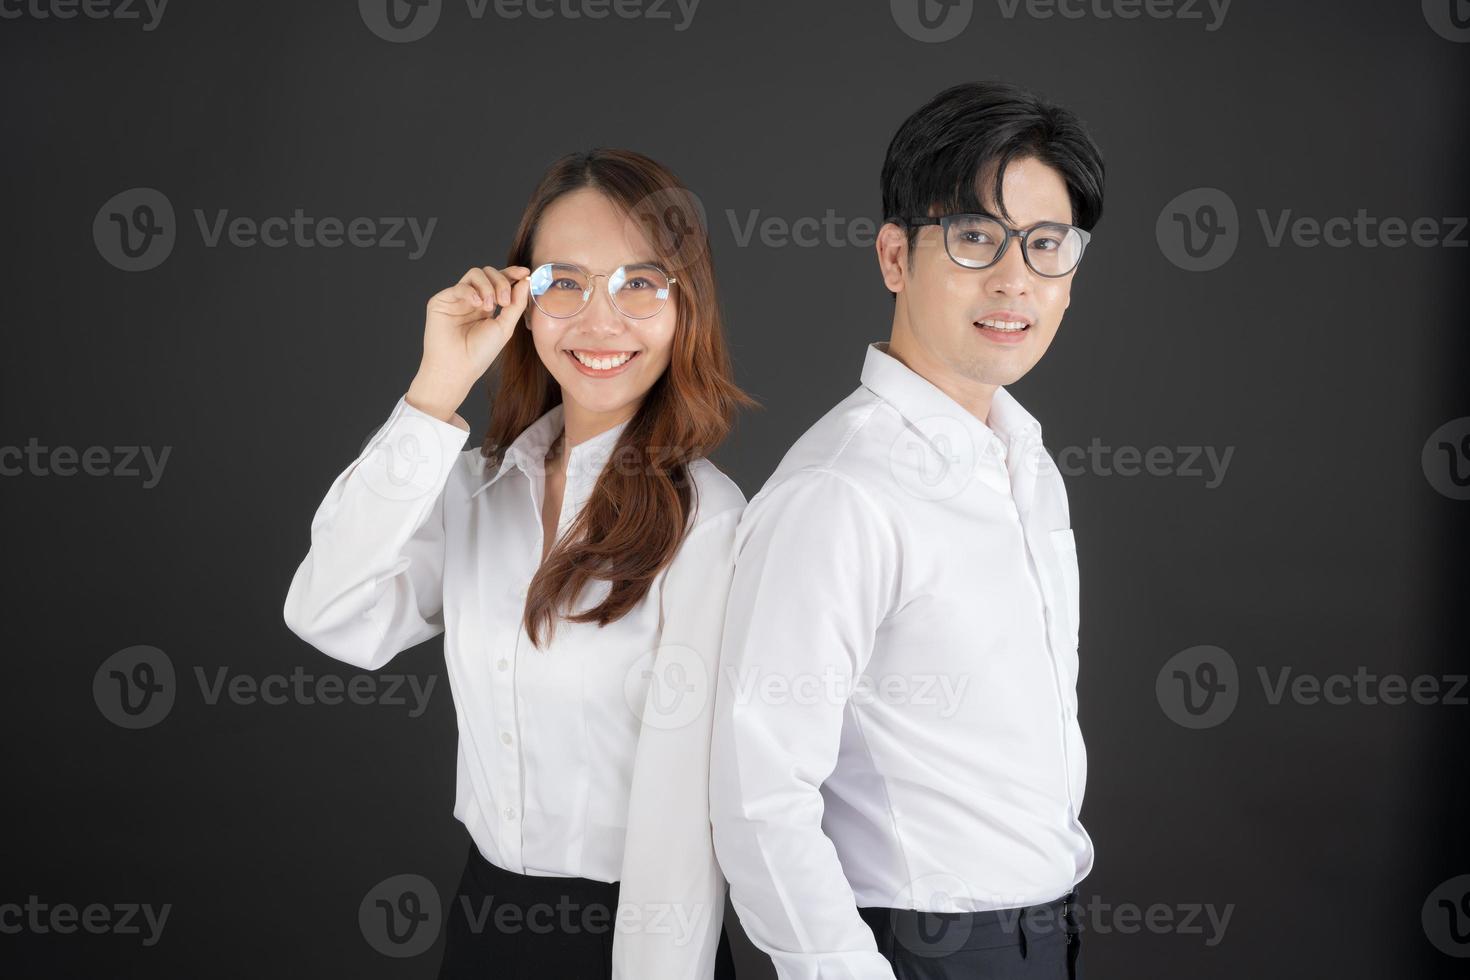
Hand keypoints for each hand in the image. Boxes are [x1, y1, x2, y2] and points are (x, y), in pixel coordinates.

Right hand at [407, 265, 531, 421]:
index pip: (500, 282)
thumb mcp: (505, 327)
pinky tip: (478, 304)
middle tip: (504, 301)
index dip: (512, 274)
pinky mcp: (441, 300)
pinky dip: (471, 292)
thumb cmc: (480, 353)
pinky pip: (460, 286)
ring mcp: (457, 299)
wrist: (457, 367)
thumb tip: (526, 280)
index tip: (525, 273)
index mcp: (487, 306)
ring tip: (491, 306)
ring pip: (475, 274)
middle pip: (489, 273)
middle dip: (501, 282)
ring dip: (488, 287)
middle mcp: (472, 299)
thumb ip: (516, 303)